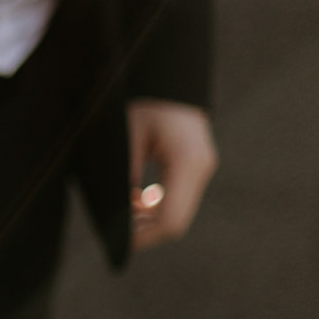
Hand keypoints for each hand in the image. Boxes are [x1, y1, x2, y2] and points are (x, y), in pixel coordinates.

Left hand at [128, 99, 217, 251]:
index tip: (118, 238)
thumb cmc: (145, 103)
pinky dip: (157, 205)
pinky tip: (138, 197)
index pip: (170, 220)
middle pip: (176, 222)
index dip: (143, 236)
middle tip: (116, 223)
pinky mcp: (197, 167)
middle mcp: (201, 169)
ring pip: (178, 213)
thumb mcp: (127, 139)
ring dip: (150, 218)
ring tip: (125, 205)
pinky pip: (179, 198)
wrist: (169, 80)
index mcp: (187, 163)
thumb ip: (126, 177)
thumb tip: (118, 213)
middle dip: (145, 229)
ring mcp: (202, 169)